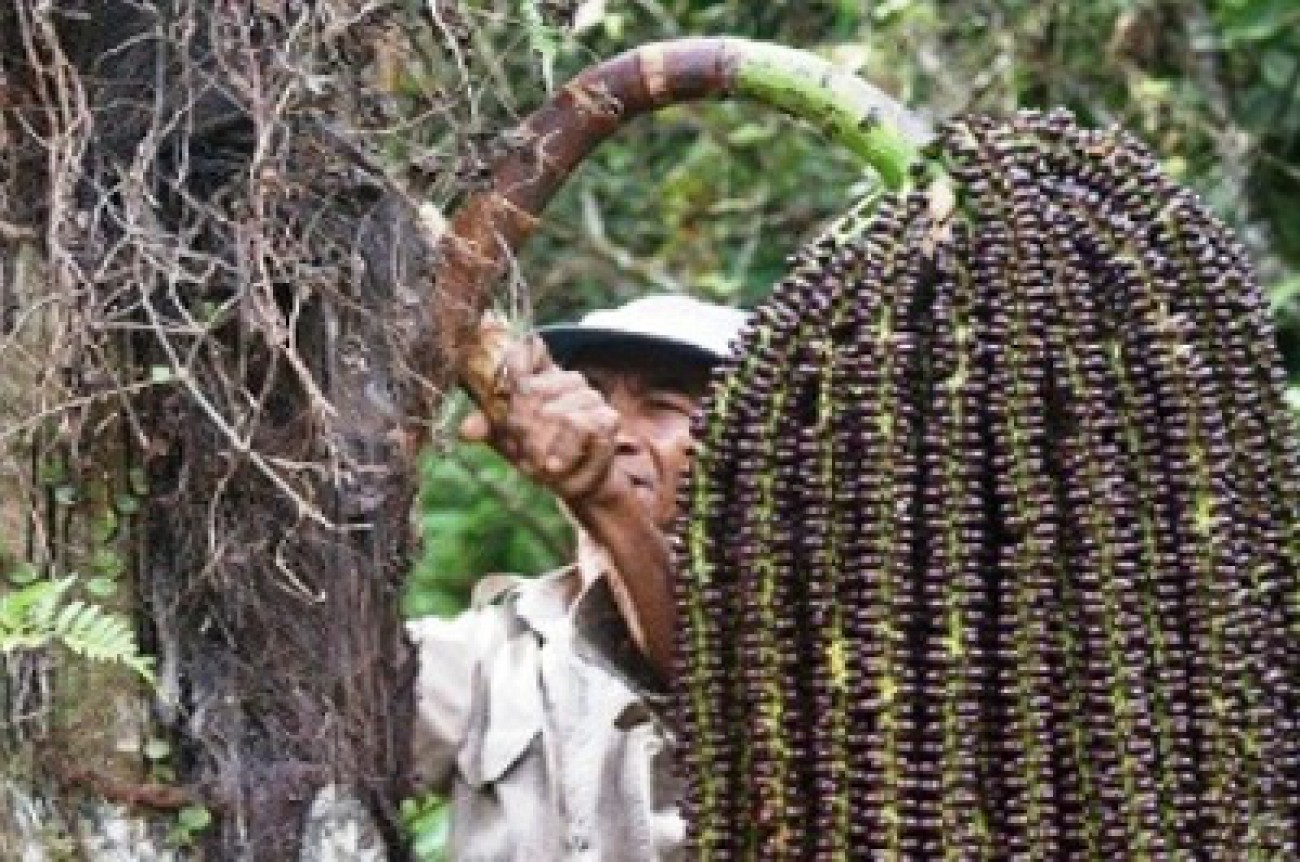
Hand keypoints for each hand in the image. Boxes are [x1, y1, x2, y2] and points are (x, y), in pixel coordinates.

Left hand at [459, 336, 622, 506]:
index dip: (513, 360)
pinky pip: (581, 425)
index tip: (501, 378)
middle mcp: (568, 381)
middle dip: (519, 422)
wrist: (575, 479)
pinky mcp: (607, 418)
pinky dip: (564, 448)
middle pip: (534, 388)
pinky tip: (554, 465)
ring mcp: (590, 397)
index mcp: (542, 378)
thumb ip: (488, 427)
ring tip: (537, 463)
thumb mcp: (507, 438)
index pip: (528, 350)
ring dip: (542, 442)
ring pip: (558, 411)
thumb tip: (464, 430)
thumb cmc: (538, 451)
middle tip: (517, 446)